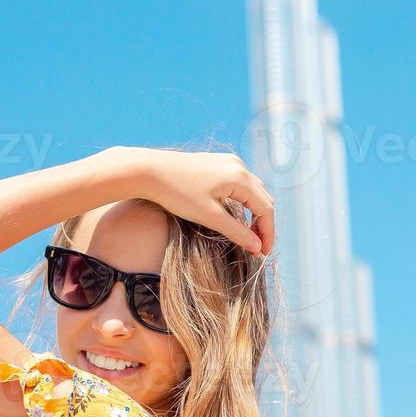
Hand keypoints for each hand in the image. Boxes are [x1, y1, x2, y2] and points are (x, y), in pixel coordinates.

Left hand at [113, 147, 275, 255]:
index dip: (267, 233)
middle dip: (263, 225)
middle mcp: (239, 166)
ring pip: (253, 191)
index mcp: (240, 178)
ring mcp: (229, 162)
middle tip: (257, 247)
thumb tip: (257, 247)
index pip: (266, 209)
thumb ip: (236, 232)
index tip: (263, 253)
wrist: (148, 170)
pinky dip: (244, 203)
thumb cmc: (177, 193)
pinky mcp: (218, 164)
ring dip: (255, 214)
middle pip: (263, 199)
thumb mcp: (208, 216)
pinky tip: (236, 217)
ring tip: (249, 235)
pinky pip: (240, 185)